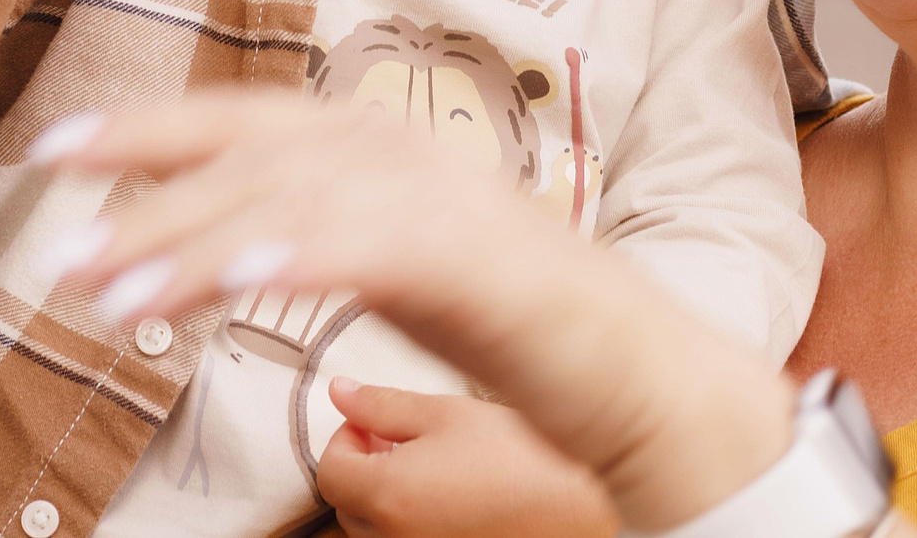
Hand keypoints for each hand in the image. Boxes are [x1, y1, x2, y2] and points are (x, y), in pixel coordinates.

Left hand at [38, 91, 794, 532]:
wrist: (639, 370)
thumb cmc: (514, 326)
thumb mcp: (397, 265)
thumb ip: (314, 237)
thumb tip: (213, 246)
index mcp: (385, 143)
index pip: (245, 116)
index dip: (146, 126)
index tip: (55, 147)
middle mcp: (409, 150)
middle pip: (254, 149)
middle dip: (146, 189)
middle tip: (61, 243)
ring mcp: (445, 197)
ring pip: (293, 198)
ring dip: (194, 241)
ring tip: (113, 289)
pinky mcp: (475, 256)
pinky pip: (369, 246)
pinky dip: (296, 254)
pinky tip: (233, 281)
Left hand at [317, 384, 617, 537]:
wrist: (587, 504)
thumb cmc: (522, 452)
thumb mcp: (448, 412)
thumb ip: (383, 404)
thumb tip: (338, 392)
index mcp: (386, 495)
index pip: (329, 469)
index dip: (349, 437)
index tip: (379, 420)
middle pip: (347, 505)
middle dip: (364, 468)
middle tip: (405, 440)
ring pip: (374, 532)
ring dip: (387, 500)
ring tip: (435, 468)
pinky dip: (413, 522)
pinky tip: (454, 497)